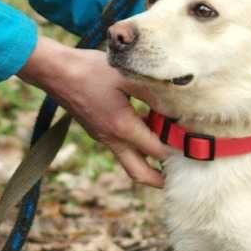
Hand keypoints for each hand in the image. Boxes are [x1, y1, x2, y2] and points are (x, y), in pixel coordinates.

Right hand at [16, 39, 170, 187]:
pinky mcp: (97, 130)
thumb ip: (152, 92)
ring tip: (169, 154)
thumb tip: (176, 102)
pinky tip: (149, 128)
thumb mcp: (126, 77)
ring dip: (149, 163)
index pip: (157, 151)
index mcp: (123, 127)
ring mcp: (103, 136)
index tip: (195, 146)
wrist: (55, 71)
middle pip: (139, 173)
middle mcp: (112, 139)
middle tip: (180, 177)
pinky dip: (137, 147)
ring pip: (129, 161)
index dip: (177, 150)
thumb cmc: (90, 70)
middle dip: (160, 180)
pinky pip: (120, 147)